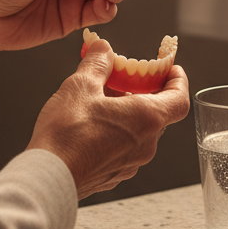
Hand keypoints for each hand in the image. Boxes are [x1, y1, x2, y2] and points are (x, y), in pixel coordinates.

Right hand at [26, 38, 189, 198]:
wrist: (47, 179)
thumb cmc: (67, 135)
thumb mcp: (81, 86)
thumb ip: (98, 63)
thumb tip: (103, 49)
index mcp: (147, 118)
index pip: (180, 98)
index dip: (178, 81)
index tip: (170, 69)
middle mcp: (146, 144)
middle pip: (157, 113)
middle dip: (143, 93)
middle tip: (125, 79)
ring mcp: (130, 163)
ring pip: (139, 131)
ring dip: (127, 113)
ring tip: (101, 100)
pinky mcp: (113, 175)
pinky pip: (124, 148)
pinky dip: (116, 132)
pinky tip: (91, 125)